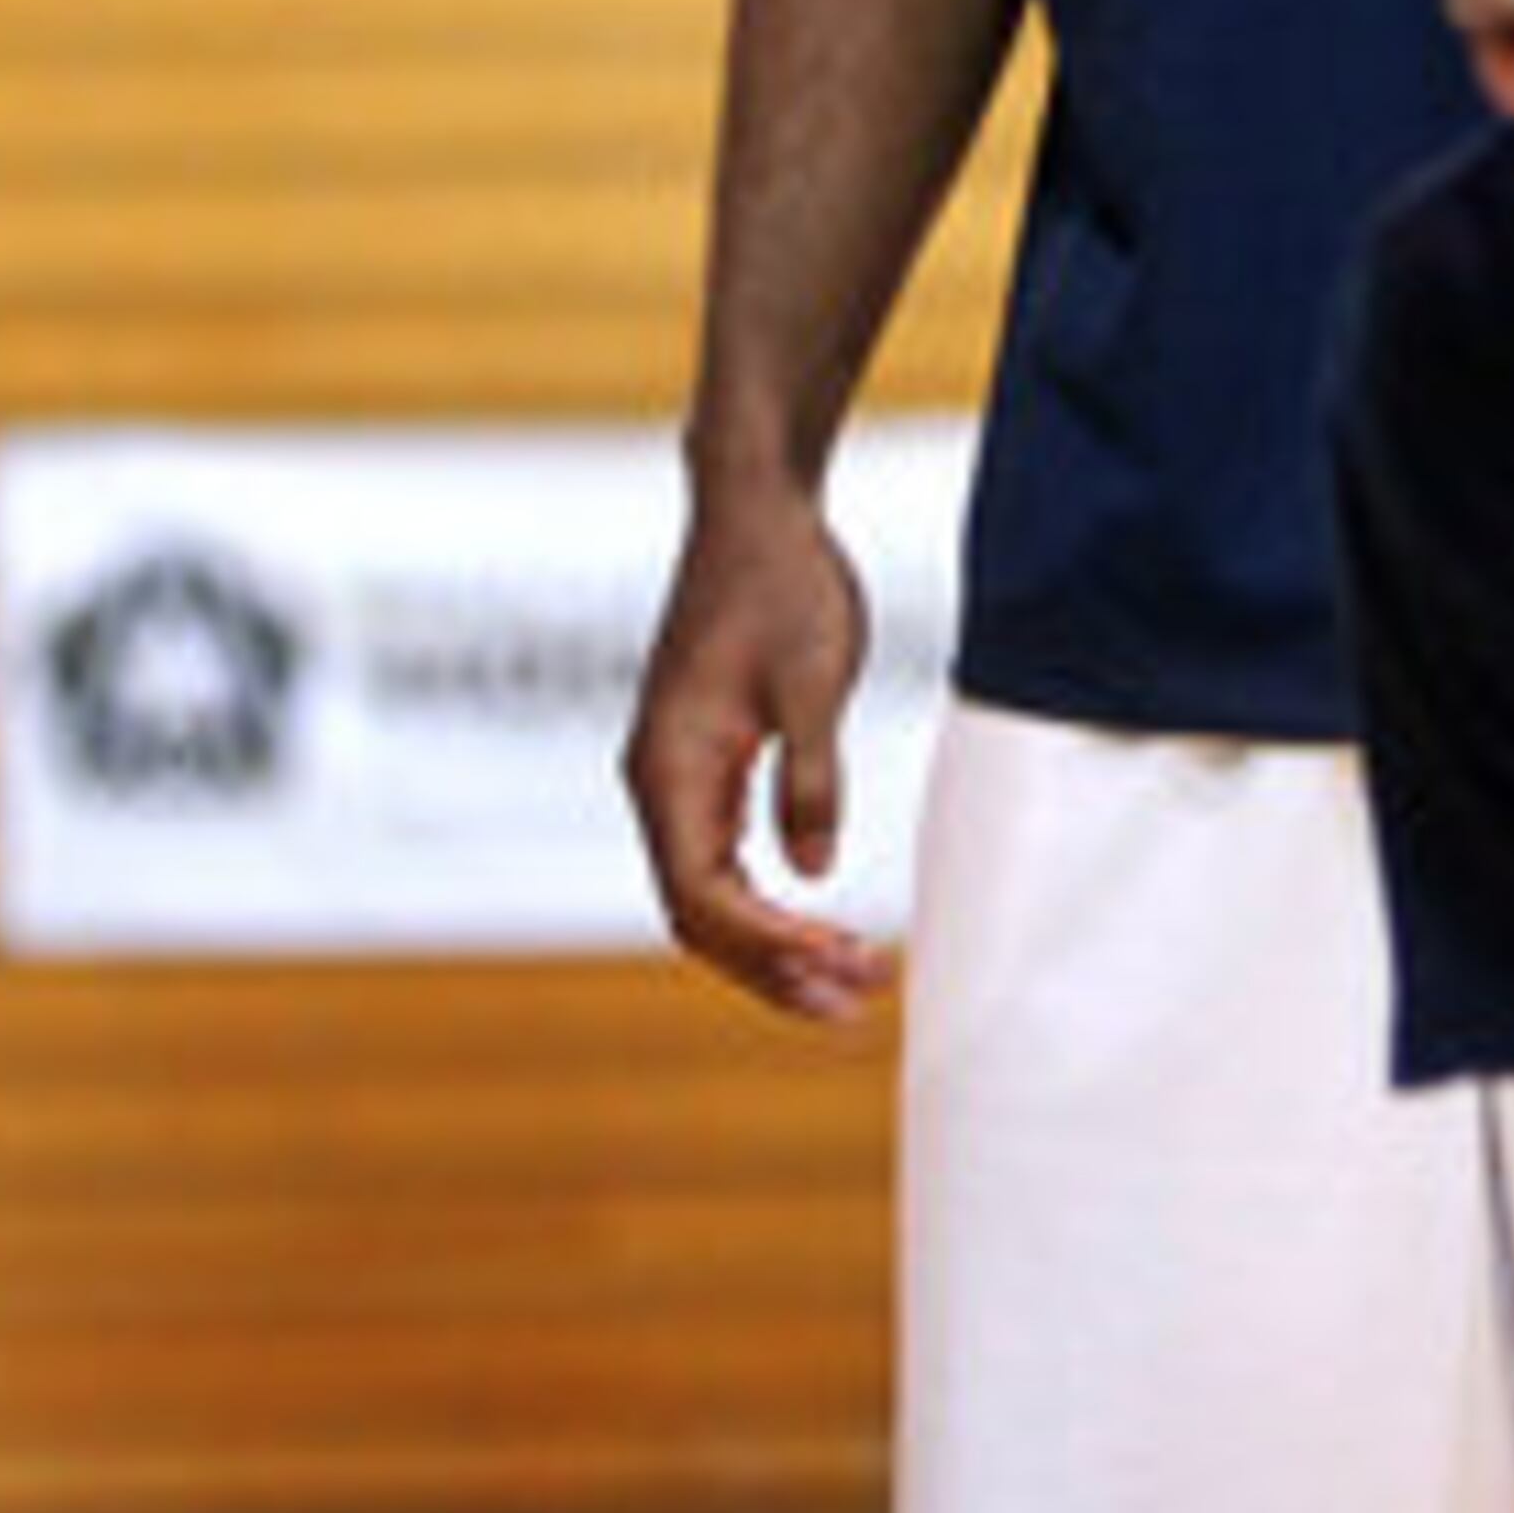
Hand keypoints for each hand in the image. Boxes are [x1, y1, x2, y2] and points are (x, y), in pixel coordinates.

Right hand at [617, 470, 892, 1025]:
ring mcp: (675, 777)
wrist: (755, 511)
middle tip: (856, 1001)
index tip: (842, 959)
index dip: (768, 943)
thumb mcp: (814, 681)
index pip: (702, 894)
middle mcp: (657, 782)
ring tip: (848, 984)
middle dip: (771, 967)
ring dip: (772, 946)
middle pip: (697, 914)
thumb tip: (814, 870)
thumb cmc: (783, 584)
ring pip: (708, 896)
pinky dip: (767, 904)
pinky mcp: (702, 765)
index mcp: (669, 768)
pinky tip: (821, 928)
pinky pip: (720, 860)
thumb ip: (812, 777)